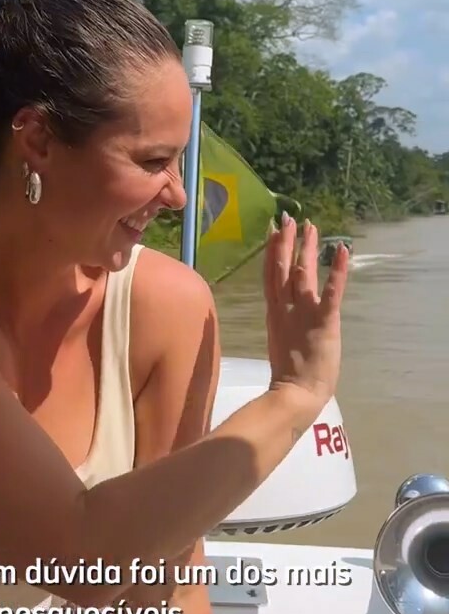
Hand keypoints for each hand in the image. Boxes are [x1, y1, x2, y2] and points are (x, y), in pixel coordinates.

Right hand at [264, 215, 348, 414]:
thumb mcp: (281, 343)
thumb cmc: (290, 379)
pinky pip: (332, 292)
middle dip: (284, 242)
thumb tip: (281, 318)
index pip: (271, 277)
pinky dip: (337, 270)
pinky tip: (343, 250)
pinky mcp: (323, 320)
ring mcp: (303, 313)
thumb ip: (282, 326)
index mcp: (275, 314)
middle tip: (287, 218)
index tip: (273, 232)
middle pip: (282, 269)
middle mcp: (285, 308)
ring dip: (307, 248)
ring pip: (303, 274)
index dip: (272, 253)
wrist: (295, 395)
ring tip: (310, 226)